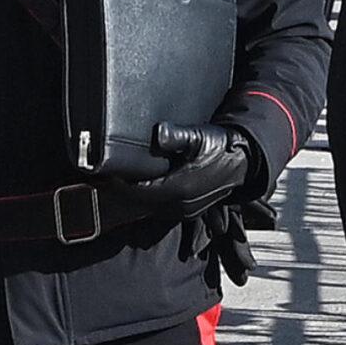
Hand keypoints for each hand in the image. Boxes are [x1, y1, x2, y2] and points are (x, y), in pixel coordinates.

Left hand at [114, 123, 254, 219]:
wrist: (244, 162)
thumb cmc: (222, 147)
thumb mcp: (200, 136)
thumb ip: (176, 136)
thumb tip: (159, 132)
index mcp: (180, 187)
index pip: (138, 191)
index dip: (117, 184)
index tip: (103, 174)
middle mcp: (181, 204)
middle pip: (140, 203)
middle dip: (120, 193)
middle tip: (101, 180)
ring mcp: (185, 211)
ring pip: (149, 208)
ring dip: (132, 199)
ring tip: (116, 185)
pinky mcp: (188, 212)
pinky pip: (159, 210)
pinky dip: (146, 202)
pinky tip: (139, 191)